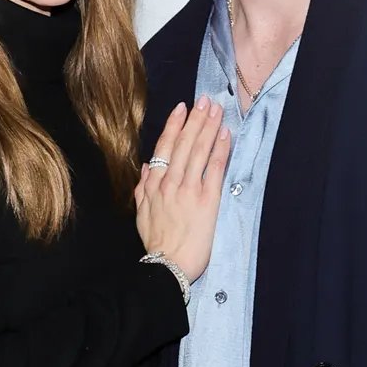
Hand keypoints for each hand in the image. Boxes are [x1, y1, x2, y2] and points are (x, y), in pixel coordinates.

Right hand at [135, 98, 229, 283]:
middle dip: (195, 120)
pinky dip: (219, 149)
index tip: (182, 108)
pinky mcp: (207, 200)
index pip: (164, 148)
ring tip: (216, 110)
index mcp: (155, 185)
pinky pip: (214, 169)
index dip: (174, 126)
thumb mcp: (142, 214)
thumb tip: (145, 167)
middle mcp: (171, 183)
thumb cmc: (157, 243)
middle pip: (184, 144)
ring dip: (208, 128)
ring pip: (199, 151)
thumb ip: (143, 189)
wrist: (168, 266)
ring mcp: (189, 190)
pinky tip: (224, 134)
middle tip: (205, 100)